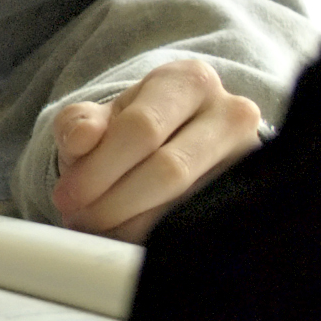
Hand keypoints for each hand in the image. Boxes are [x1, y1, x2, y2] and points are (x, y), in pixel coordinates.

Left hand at [50, 58, 268, 239]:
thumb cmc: (134, 126)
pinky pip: (205, 222)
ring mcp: (252, 156)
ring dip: (134, 225)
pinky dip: (162, 236)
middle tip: (80, 218)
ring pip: (191, 202)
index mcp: (189, 82)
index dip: (98, 169)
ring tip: (100, 229)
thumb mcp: (100, 117)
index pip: (141, 129)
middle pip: (168, 169)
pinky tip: (131, 238)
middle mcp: (231, 114)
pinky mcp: (254, 193)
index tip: (66, 196)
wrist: (180, 139)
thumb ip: (78, 124)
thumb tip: (82, 138)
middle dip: (114, 202)